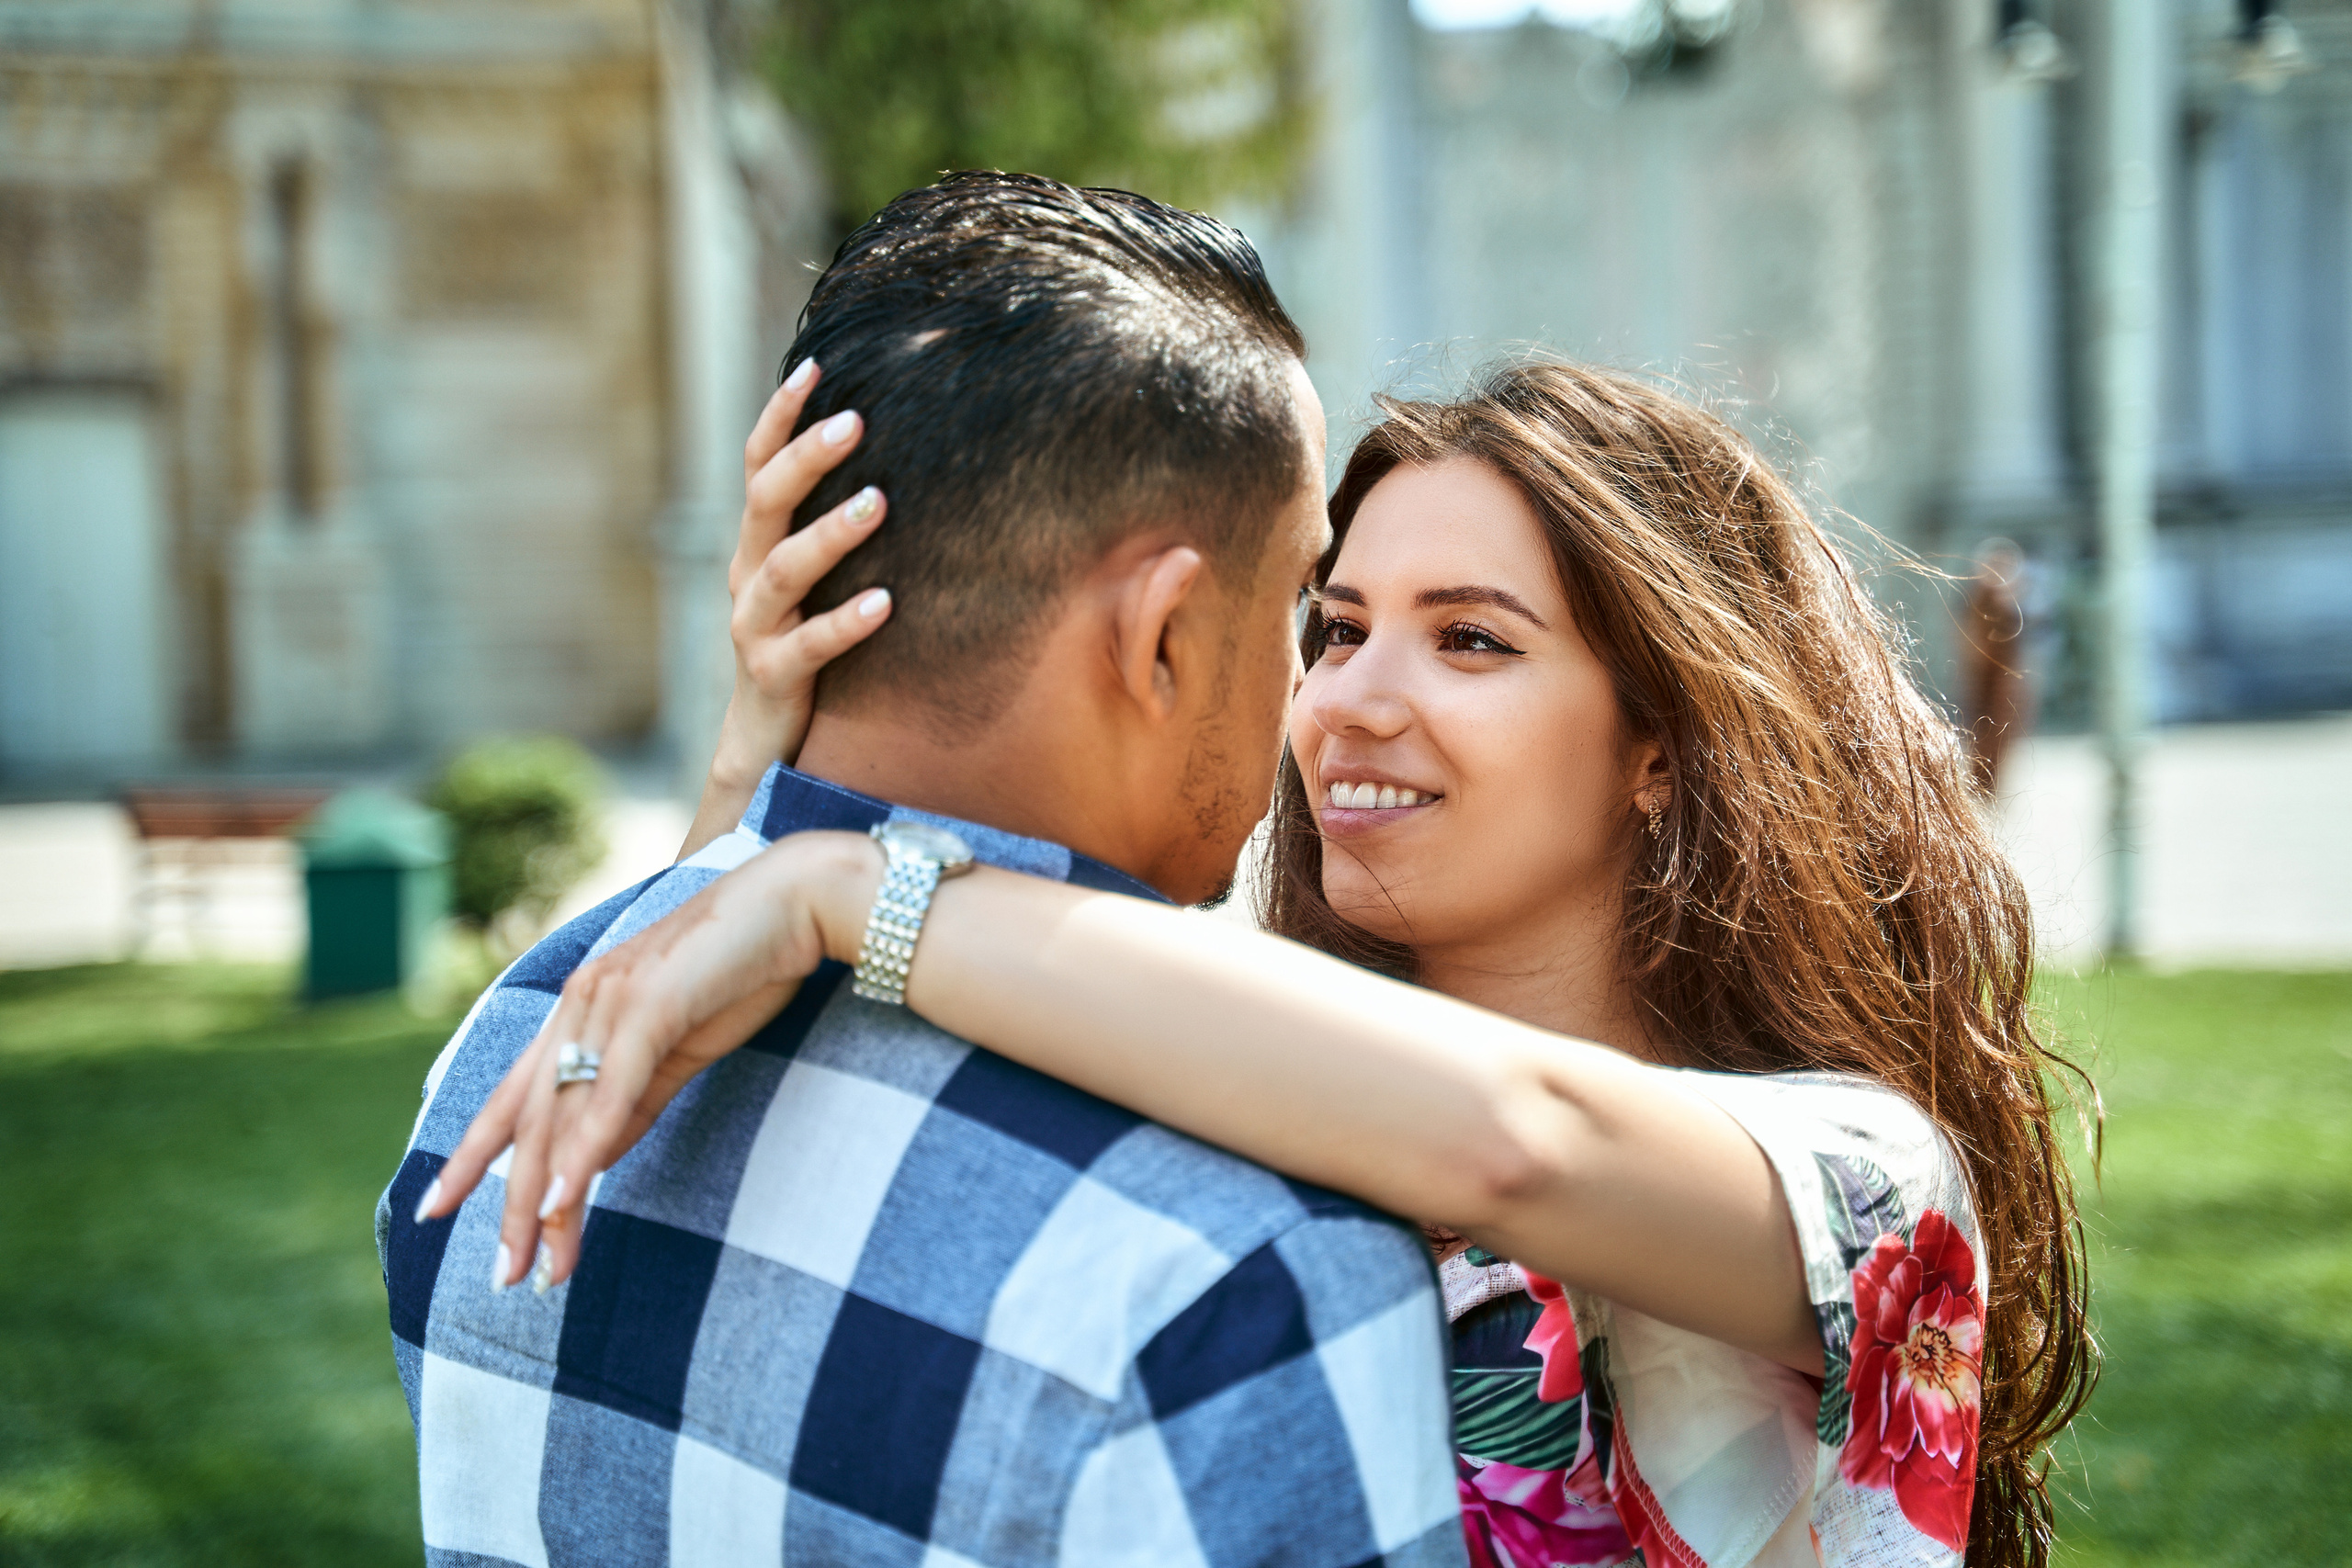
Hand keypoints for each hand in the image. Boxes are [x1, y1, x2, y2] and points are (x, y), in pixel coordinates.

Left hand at [417, 831, 883, 1289]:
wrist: (795, 902)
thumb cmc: (744, 969)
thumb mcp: (678, 1049)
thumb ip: (633, 1101)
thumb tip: (593, 1159)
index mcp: (581, 1012)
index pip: (511, 1096)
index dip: (472, 1154)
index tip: (436, 1208)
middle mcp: (579, 1006)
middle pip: (527, 1122)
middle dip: (511, 1206)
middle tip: (501, 1276)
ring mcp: (607, 1004)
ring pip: (561, 1118)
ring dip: (546, 1200)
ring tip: (540, 1266)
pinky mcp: (648, 1007)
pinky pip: (607, 1093)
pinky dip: (584, 1149)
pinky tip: (566, 1201)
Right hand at [682, 362, 894, 858]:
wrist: (764, 740)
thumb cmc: (805, 644)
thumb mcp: (814, 580)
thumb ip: (833, 527)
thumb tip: (896, 462)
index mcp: (756, 545)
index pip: (757, 466)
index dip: (779, 416)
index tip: (816, 367)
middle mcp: (747, 577)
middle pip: (765, 503)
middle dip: (806, 457)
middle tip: (856, 421)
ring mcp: (756, 628)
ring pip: (784, 571)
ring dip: (830, 534)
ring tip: (878, 502)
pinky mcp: (775, 677)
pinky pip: (810, 647)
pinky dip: (846, 622)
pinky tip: (887, 602)